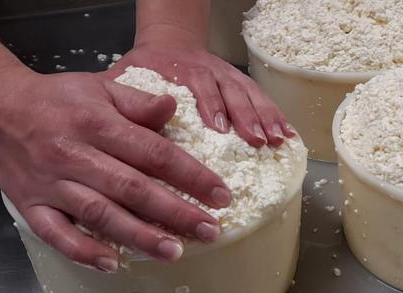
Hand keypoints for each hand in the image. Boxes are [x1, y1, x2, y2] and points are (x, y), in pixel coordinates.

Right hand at [0, 66, 230, 271]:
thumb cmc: (57, 99)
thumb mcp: (101, 87)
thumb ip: (138, 101)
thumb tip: (173, 109)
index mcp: (97, 124)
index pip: (153, 152)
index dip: (190, 175)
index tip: (220, 195)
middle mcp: (74, 155)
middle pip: (131, 188)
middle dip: (174, 212)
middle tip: (209, 230)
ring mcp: (51, 184)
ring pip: (99, 214)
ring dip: (138, 236)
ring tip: (173, 252)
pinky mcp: (31, 206)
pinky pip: (56, 234)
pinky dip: (82, 251)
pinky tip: (112, 265)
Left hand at [105, 45, 293, 146]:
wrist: (169, 41)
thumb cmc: (145, 68)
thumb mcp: (126, 76)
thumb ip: (121, 96)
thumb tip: (114, 124)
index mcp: (180, 69)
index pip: (197, 84)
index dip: (210, 105)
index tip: (218, 128)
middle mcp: (208, 70)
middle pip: (230, 91)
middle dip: (246, 116)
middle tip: (256, 140)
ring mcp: (227, 76)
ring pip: (250, 93)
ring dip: (266, 117)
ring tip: (277, 140)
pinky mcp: (240, 83)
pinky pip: (261, 97)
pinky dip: (276, 115)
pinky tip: (287, 134)